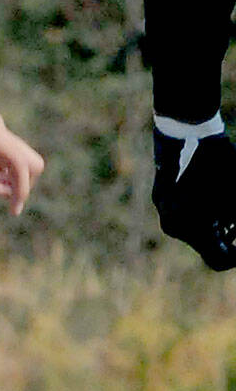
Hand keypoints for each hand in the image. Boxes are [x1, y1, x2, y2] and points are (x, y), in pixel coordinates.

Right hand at [152, 125, 235, 269]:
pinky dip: (202, 214)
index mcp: (191, 228)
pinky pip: (184, 217)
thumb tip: (235, 233)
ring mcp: (165, 213)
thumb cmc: (218, 161)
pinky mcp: (161, 200)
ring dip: (216, 225)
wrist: (186, 131)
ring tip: (230, 210)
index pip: (219, 260)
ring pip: (196, 231)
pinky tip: (214, 198)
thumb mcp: (234, 196)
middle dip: (228, 237)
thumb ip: (235, 220)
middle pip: (207, 245)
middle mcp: (173, 225)